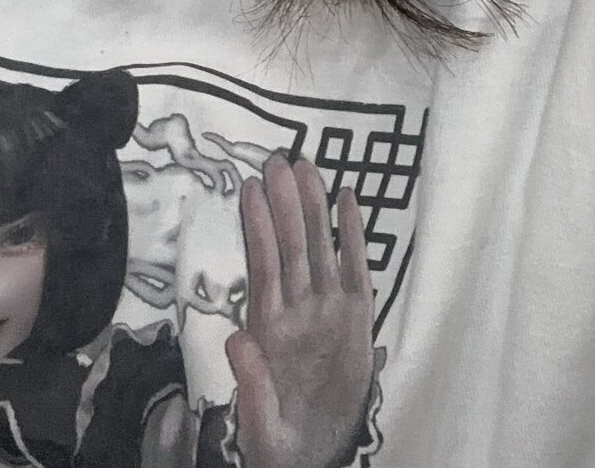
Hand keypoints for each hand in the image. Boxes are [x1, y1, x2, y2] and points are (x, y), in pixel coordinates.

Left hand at [227, 155, 375, 467]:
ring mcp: (329, 309)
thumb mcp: (260, 423)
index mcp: (271, 328)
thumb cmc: (280, 438)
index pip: (263, 265)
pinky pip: (357, 269)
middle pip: (291, 245)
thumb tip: (236, 340)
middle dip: (285, 202)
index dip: (256, 226)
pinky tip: (348, 198)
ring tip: (307, 165)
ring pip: (320, 248)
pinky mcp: (358, 317)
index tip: (250, 186)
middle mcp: (300, 309)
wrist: (316, 452)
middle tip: (280, 157)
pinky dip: (353, 235)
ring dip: (313, 206)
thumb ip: (251, 383)